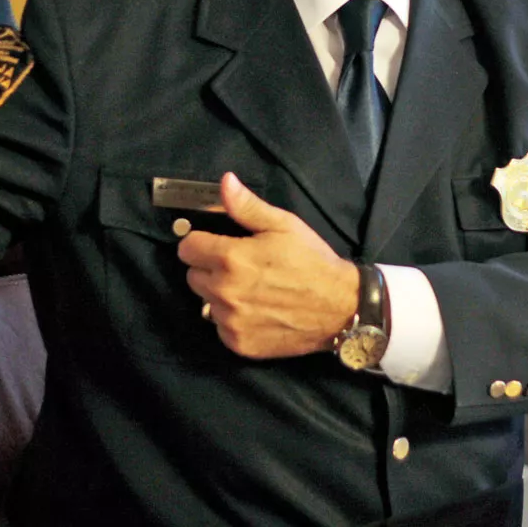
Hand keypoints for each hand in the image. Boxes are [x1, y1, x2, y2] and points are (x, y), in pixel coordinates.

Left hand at [178, 173, 359, 358]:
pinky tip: (256, 311)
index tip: (218, 244)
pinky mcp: (239, 344)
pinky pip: (220, 327)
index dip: (202, 242)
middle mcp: (224, 292)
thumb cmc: (312, 260)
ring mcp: (231, 322)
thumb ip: (247, 206)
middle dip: (210, 268)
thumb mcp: (283, 224)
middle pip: (193, 276)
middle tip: (240, 266)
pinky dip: (232, 319)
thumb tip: (224, 182)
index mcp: (231, 258)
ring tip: (251, 290)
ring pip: (206, 302)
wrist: (340, 306)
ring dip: (220, 295)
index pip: (187, 248)